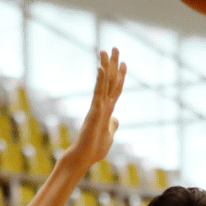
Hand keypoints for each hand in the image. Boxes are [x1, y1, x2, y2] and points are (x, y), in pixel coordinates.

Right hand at [62, 49, 126, 170]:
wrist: (82, 159)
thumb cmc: (93, 150)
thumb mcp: (108, 136)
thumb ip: (112, 125)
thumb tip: (116, 119)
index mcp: (107, 110)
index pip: (115, 89)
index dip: (120, 75)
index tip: (123, 62)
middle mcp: (102, 105)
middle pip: (109, 80)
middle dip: (112, 63)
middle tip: (114, 47)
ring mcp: (98, 107)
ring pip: (103, 82)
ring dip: (105, 65)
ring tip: (105, 50)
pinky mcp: (94, 112)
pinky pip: (98, 93)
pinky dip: (100, 80)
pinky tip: (101, 67)